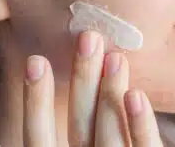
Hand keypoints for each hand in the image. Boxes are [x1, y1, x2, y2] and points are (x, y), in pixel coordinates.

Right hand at [22, 31, 162, 146]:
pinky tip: (135, 94)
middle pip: (80, 129)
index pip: (39, 138)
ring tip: (114, 57)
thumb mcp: (86, 141)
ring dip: (109, 95)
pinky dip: (140, 126)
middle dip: (82, 83)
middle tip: (88, 39)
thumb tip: (88, 68)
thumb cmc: (102, 146)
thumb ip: (83, 125)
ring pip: (109, 138)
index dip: (35, 103)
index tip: (36, 60)